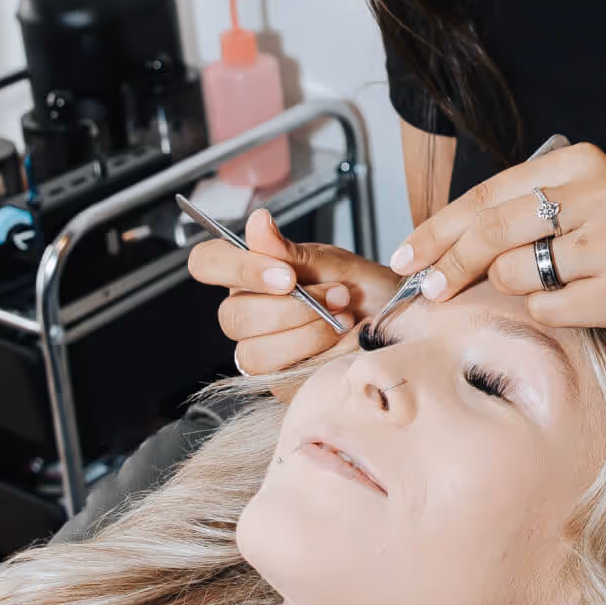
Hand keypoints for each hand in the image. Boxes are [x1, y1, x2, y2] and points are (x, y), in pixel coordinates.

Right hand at [188, 208, 399, 374]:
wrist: (398, 325)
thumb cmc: (363, 289)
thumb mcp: (332, 262)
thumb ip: (289, 250)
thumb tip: (257, 222)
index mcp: (251, 274)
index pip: (207, 263)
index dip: (238, 268)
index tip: (285, 274)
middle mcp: (247, 312)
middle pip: (233, 315)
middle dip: (293, 307)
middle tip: (339, 295)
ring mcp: (259, 350)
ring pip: (254, 351)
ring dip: (307, 333)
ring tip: (344, 318)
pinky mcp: (278, 382)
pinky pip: (280, 375)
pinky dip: (319, 355)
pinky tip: (342, 342)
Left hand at [388, 142, 605, 336]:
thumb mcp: (583, 200)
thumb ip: (523, 211)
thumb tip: (441, 247)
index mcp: (580, 162)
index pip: (488, 194)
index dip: (439, 227)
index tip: (407, 254)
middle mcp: (597, 192)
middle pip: (493, 230)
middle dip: (449, 263)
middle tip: (427, 288)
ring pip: (517, 273)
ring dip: (513, 287)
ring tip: (551, 281)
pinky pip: (548, 307)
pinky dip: (548, 310)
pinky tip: (579, 299)